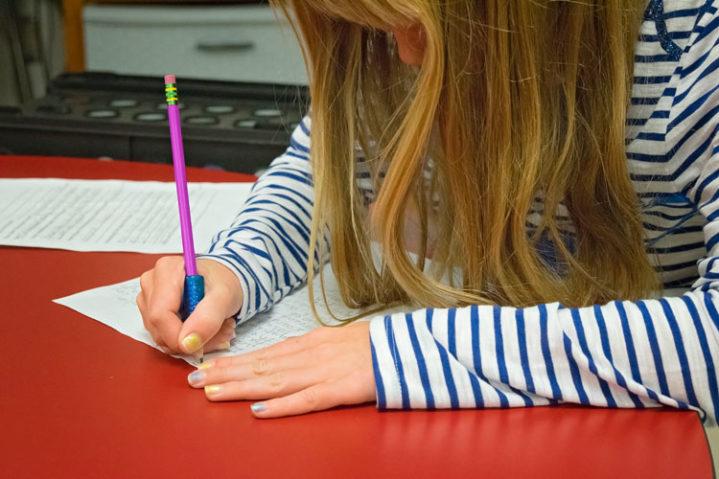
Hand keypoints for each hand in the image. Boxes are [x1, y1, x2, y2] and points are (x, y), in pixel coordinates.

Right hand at [137, 256, 242, 354]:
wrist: (222, 277)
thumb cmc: (223, 280)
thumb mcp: (225, 295)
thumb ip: (208, 317)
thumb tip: (187, 343)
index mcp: (166, 271)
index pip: (160, 315)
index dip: (179, 337)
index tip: (202, 343)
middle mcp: (152, 282)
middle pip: (159, 329)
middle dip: (191, 340)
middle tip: (222, 332)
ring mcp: (149, 298)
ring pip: (162, 337)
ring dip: (192, 342)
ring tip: (217, 327)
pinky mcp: (151, 311)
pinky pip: (164, 337)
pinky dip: (187, 340)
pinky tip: (204, 328)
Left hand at [185, 321, 375, 417]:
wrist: (406, 347)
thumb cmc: (372, 344)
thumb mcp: (334, 339)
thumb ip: (308, 349)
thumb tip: (279, 357)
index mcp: (309, 343)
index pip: (263, 353)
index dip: (233, 362)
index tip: (207, 366)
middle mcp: (310, 355)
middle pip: (261, 366)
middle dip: (226, 373)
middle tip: (194, 380)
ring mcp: (324, 372)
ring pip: (275, 381)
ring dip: (241, 387)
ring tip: (213, 392)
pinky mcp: (341, 389)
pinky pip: (307, 400)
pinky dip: (282, 406)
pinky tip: (259, 411)